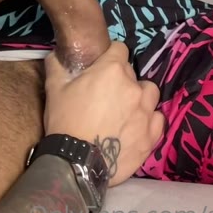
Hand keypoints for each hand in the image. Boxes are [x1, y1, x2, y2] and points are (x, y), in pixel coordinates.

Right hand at [42, 40, 163, 185]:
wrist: (76, 163)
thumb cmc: (65, 121)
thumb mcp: (54, 88)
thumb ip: (57, 65)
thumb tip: (58, 54)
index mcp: (112, 70)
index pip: (119, 49)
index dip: (110, 56)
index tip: (101, 66)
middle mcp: (133, 86)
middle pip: (132, 72)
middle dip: (121, 78)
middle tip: (107, 93)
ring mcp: (145, 112)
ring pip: (150, 92)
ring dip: (140, 96)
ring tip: (127, 108)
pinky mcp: (151, 136)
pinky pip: (158, 119)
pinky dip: (149, 119)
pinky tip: (137, 125)